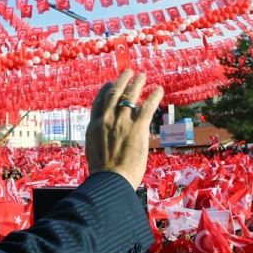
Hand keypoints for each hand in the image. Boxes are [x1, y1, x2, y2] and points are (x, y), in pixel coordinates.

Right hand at [85, 70, 163, 189]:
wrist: (110, 180)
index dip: (105, 90)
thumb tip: (104, 136)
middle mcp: (107, 119)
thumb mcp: (93, 150)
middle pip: (114, 93)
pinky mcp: (138, 128)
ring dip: (137, 83)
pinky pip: (147, 107)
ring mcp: (122, 122)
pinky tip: (158, 90)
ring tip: (142, 76)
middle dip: (121, 80)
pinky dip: (154, 96)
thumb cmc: (102, 172)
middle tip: (128, 72)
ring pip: (130, 96)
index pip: (99, 101)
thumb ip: (98, 138)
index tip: (110, 83)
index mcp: (94, 125)